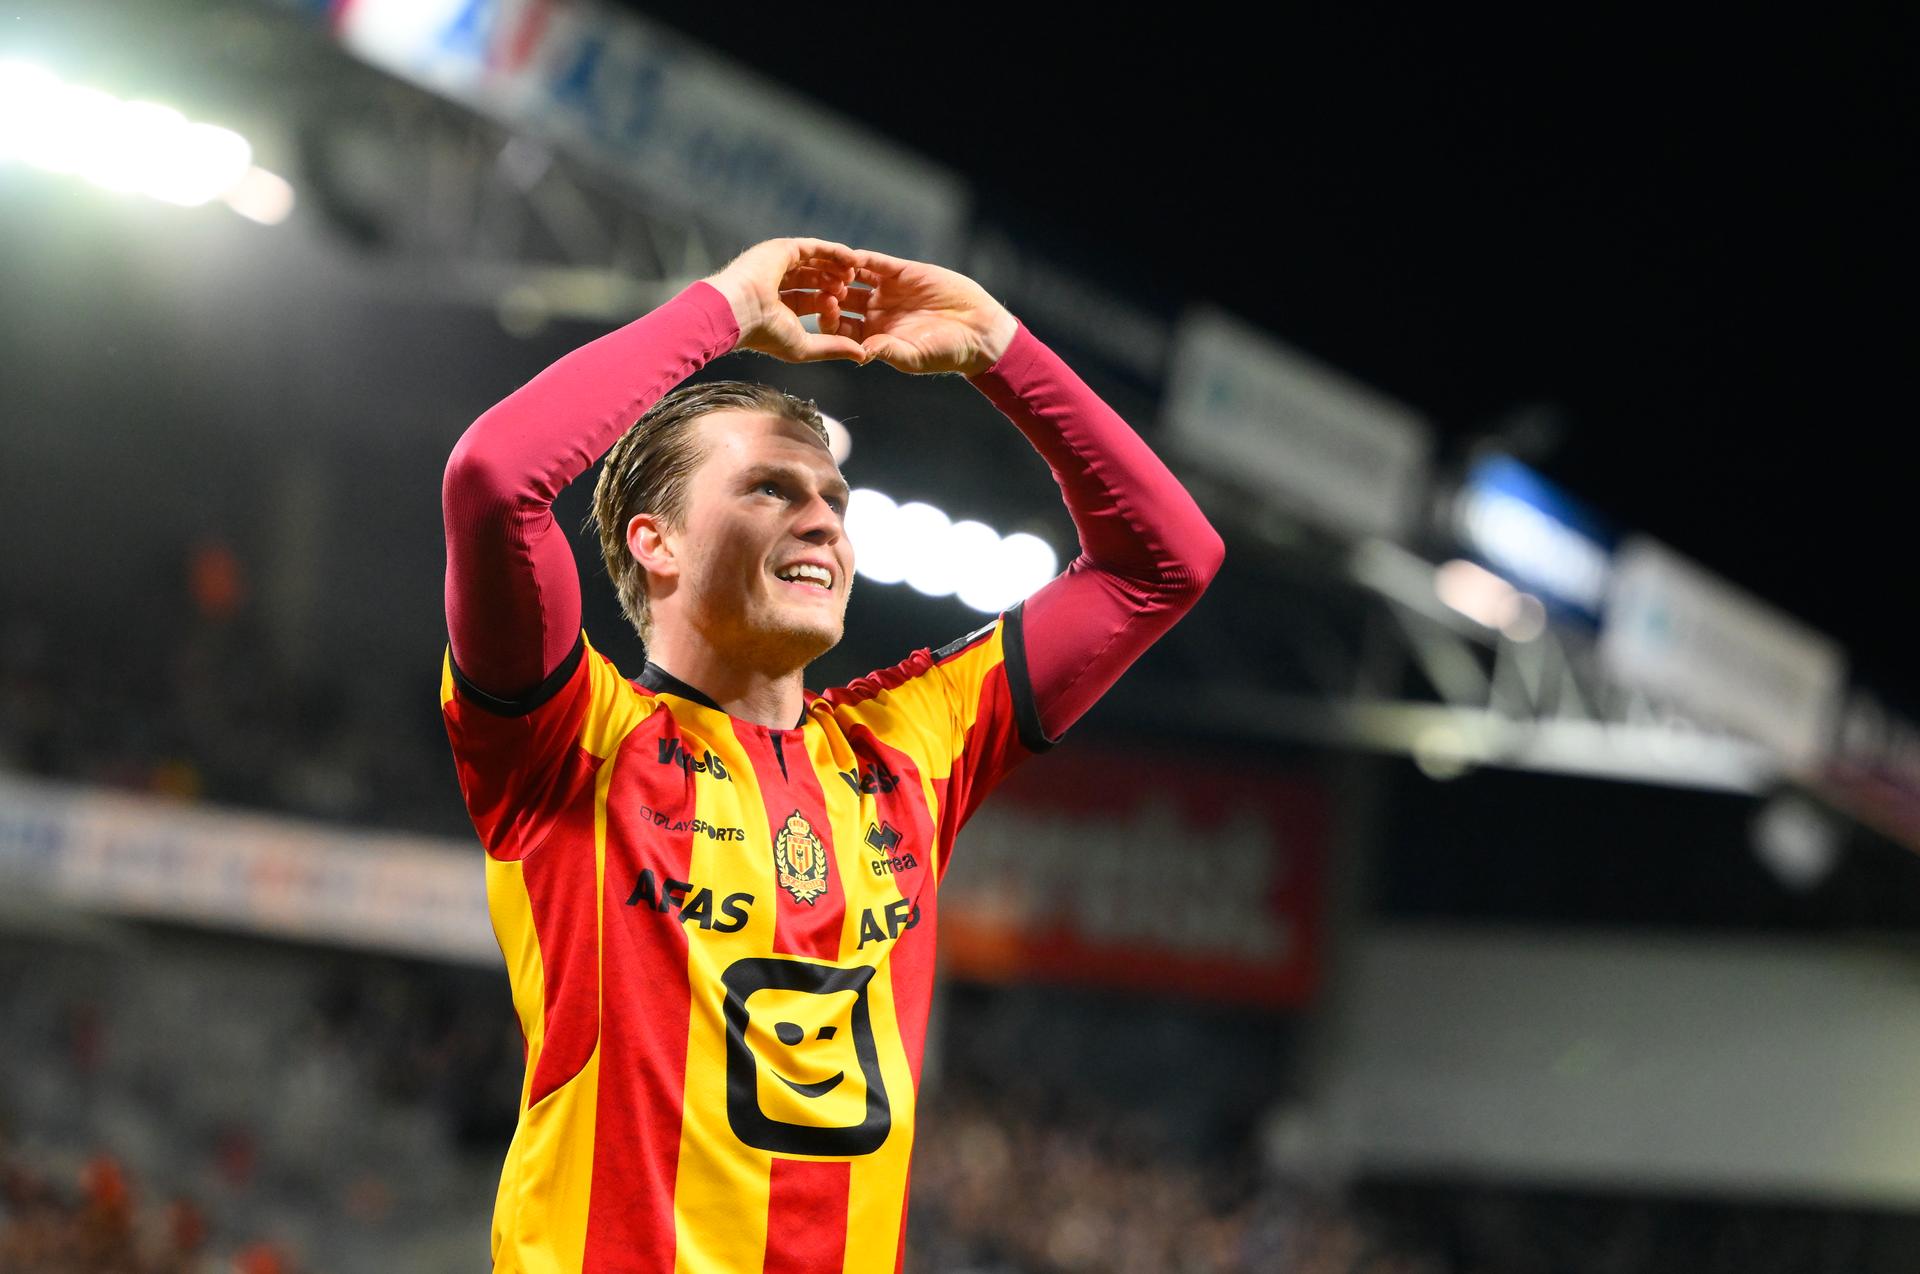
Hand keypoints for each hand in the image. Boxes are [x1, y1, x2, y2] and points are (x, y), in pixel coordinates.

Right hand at [702, 238, 870, 364]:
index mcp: (777, 306)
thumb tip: (863, 356)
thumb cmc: (766, 333)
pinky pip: (814, 247)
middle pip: (813, 280)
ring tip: (854, 273)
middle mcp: (777, 283)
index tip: (841, 310)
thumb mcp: (805, 346)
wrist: (739, 310)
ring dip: (836, 266)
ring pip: (814, 262)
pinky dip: (834, 251)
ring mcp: (778, 264)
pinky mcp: (783, 249)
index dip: (828, 305)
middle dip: (834, 285)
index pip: (809, 301)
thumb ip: (833, 348)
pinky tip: (852, 257)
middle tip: (850, 290)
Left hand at [827, 251, 1018, 375]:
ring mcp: (886, 290)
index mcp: (872, 336)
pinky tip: (853, 257)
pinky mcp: (901, 272)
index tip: (825, 312)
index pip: (838, 327)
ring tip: (835, 271)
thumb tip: (860, 352)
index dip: (829, 319)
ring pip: (853, 278)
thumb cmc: (945, 351)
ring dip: (843, 274)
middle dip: (830, 293)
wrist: (977, 329)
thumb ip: (887, 351)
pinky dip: (863, 259)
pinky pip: (876, 262)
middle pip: (840, 300)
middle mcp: (874, 312)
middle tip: (823, 289)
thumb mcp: (914, 356)